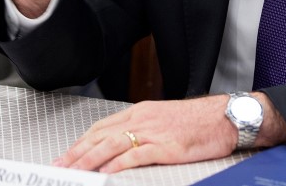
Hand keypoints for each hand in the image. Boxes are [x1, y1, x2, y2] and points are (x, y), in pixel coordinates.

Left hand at [54, 96, 235, 172]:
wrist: (226, 117)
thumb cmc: (200, 121)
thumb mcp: (165, 120)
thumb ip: (144, 129)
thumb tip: (124, 145)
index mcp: (141, 112)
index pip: (101, 127)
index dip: (81, 142)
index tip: (66, 155)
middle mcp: (142, 119)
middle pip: (101, 136)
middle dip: (77, 153)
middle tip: (59, 167)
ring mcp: (153, 132)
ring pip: (112, 145)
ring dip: (89, 160)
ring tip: (74, 172)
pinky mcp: (166, 147)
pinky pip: (136, 155)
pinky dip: (117, 164)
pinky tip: (105, 173)